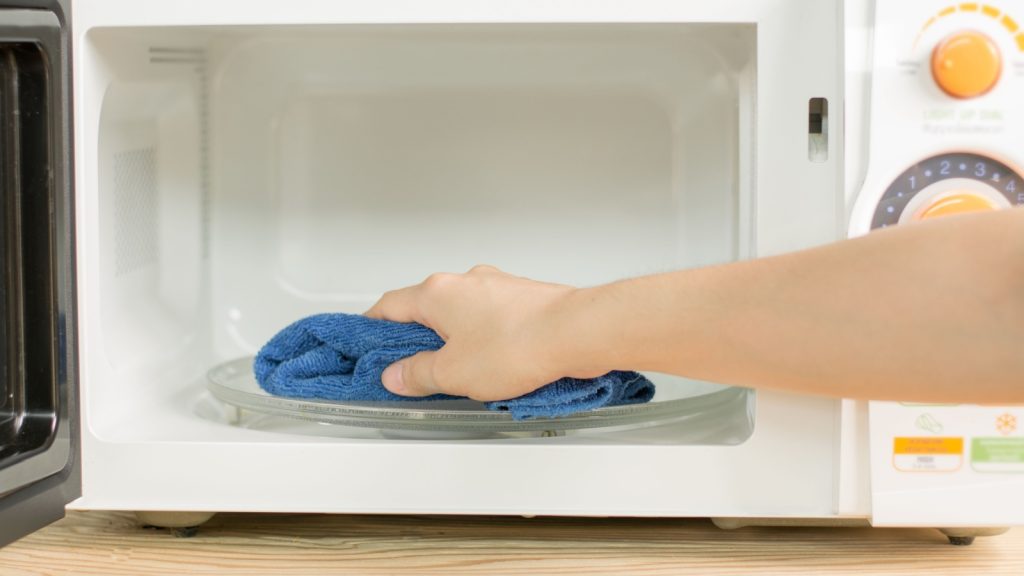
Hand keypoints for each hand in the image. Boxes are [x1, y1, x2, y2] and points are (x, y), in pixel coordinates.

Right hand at [364, 265, 598, 400]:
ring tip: (460, 373)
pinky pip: (492, 318)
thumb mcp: (453, 373)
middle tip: (414, 368)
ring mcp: (498, 286)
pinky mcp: (525, 298)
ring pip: (463, 313)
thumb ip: (418, 374)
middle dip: (418, 338)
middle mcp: (466, 281)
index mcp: (437, 293)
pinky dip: (486, 338)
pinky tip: (495, 364)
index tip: (367, 343)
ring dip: (456, 339)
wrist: (577, 332)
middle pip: (427, 308)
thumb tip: (397, 376)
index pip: (389, 306)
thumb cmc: (518, 345)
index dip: (373, 327)